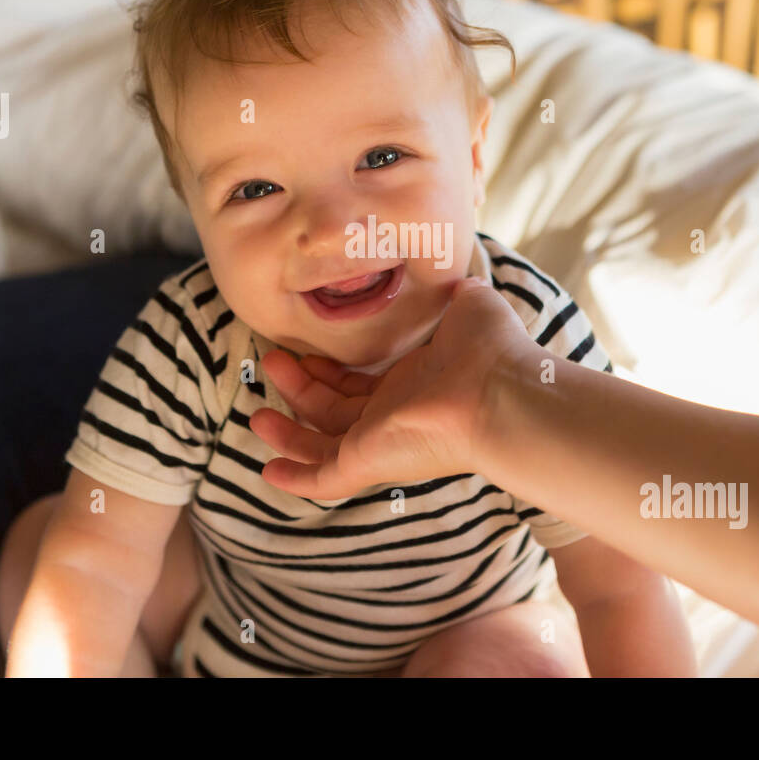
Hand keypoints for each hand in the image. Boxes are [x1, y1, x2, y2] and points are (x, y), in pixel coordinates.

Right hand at [249, 276, 532, 498]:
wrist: (502, 392)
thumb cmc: (491, 350)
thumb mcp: (470, 307)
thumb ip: (457, 295)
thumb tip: (458, 280)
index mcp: (414, 386)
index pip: (364, 386)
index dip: (332, 371)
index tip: (307, 352)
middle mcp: (395, 418)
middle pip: (336, 412)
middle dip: (301, 388)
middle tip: (273, 361)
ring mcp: (380, 443)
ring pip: (322, 444)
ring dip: (287, 430)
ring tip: (256, 411)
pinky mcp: (368, 462)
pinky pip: (324, 479)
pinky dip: (295, 477)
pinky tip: (266, 469)